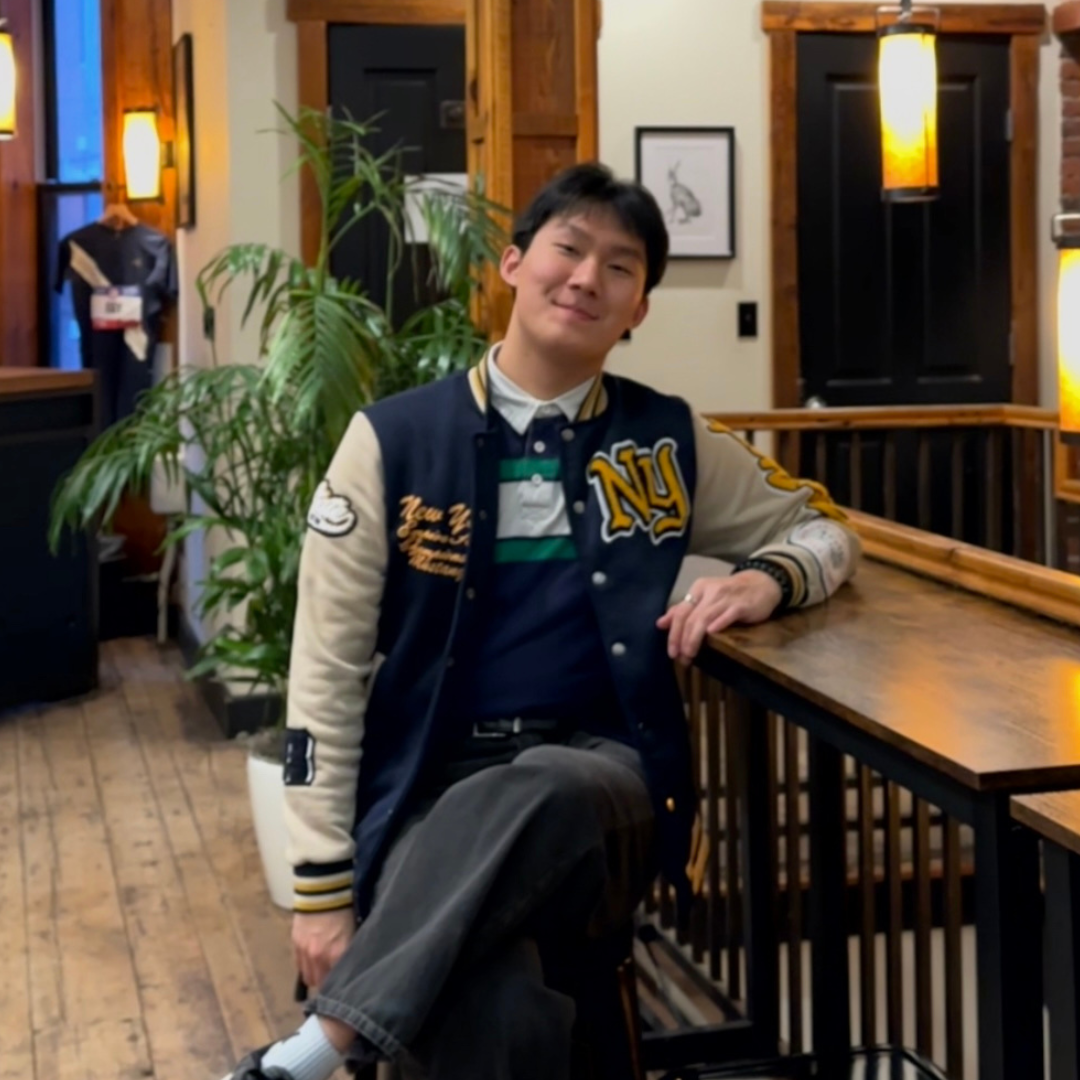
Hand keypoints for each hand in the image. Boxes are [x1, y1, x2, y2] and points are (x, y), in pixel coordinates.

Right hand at [292, 908, 355, 992]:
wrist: (323, 891)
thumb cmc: (344, 909)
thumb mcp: (353, 932)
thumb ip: (349, 952)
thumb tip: (352, 966)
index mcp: (338, 954)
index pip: (337, 982)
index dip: (341, 986)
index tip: (345, 988)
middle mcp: (320, 957)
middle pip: (321, 984)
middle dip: (328, 983)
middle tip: (334, 979)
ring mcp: (305, 952)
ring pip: (309, 978)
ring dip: (316, 976)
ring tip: (323, 971)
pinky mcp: (295, 944)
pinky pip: (299, 966)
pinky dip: (305, 967)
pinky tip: (312, 962)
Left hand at [656, 571, 782, 663]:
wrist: (762, 583)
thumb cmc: (730, 594)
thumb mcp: (705, 597)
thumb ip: (684, 610)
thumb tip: (660, 623)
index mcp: (698, 588)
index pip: (680, 612)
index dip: (673, 633)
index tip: (671, 652)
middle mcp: (709, 591)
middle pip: (690, 617)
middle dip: (682, 640)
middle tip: (681, 658)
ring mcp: (726, 598)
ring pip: (704, 618)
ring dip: (694, 638)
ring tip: (690, 654)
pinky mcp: (741, 605)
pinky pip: (727, 615)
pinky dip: (718, 624)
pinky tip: (711, 634)